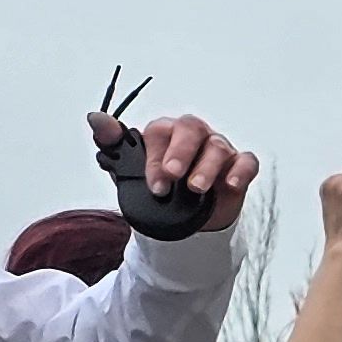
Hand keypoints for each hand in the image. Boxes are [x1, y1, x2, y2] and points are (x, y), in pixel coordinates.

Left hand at [91, 110, 260, 233]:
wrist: (183, 222)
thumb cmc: (159, 190)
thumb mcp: (130, 173)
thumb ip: (112, 144)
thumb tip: (96, 118)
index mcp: (166, 133)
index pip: (161, 131)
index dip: (156, 156)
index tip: (154, 184)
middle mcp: (193, 136)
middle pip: (191, 129)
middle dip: (181, 152)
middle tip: (173, 176)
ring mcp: (218, 150)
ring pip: (217, 147)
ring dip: (206, 167)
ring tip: (195, 189)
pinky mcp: (238, 167)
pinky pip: (246, 162)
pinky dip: (240, 171)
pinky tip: (230, 185)